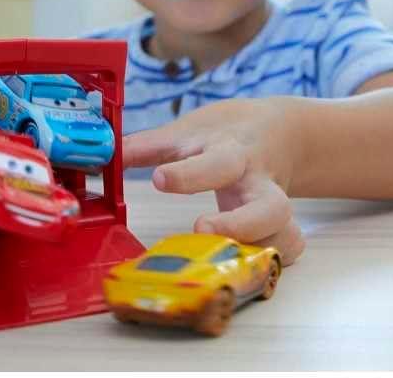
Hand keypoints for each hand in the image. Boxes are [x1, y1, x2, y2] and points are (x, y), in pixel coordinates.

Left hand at [123, 98, 305, 264]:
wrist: (283, 130)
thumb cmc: (224, 131)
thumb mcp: (188, 130)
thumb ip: (146, 146)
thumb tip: (101, 155)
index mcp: (229, 152)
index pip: (212, 163)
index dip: (187, 174)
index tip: (160, 179)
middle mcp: (256, 180)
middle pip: (265, 204)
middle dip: (237, 223)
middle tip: (201, 229)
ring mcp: (273, 203)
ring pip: (284, 229)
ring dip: (257, 245)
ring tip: (223, 255)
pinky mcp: (282, 223)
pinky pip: (290, 244)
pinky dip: (276, 256)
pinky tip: (246, 261)